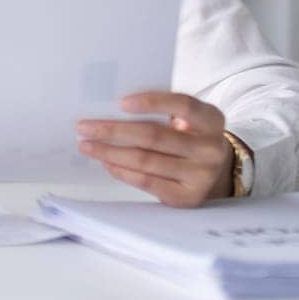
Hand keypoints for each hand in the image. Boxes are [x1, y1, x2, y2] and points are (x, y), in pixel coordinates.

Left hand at [75, 91, 233, 207]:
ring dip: (110, 152)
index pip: (183, 105)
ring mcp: (201, 175)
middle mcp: (211, 148)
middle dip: (113, 130)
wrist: (214, 172)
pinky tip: (106, 162)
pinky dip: (122, 171)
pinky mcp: (187, 197)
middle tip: (84, 127)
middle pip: (155, 136)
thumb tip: (110, 109)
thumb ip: (161, 111)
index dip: (152, 102)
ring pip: (146, 160)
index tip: (120, 102)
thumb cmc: (189, 136)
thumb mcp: (186, 119)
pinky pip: (147, 182)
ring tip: (87, 146)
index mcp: (211, 119)